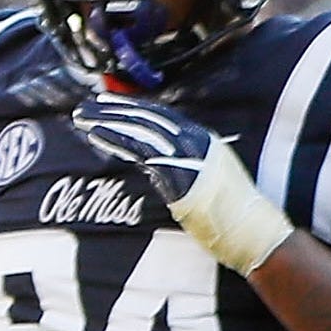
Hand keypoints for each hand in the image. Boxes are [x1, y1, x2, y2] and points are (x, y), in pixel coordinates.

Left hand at [70, 94, 292, 273]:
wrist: (248, 228)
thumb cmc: (228, 211)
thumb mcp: (205, 177)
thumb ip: (182, 164)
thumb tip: (153, 162)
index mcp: (201, 139)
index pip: (161, 116)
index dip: (133, 107)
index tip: (108, 102)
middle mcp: (195, 140)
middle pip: (148, 117)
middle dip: (115, 109)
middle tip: (86, 105)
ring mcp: (187, 154)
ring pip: (141, 129)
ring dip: (108, 121)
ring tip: (82, 117)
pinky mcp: (177, 171)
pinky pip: (141, 150)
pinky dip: (117, 140)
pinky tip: (97, 135)